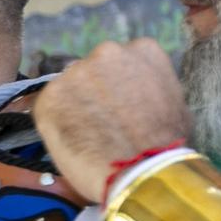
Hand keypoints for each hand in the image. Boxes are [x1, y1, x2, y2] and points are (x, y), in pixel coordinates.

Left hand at [33, 39, 190, 203]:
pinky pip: (48, 106)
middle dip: (92, 92)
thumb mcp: (172, 100)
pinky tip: (72, 140)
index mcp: (142, 49)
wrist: (141, 171)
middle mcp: (108, 52)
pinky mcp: (50, 95)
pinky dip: (55, 122)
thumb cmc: (164, 144)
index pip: (119, 62)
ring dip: (72, 105)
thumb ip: (147, 85)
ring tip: (88, 134)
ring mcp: (77, 71)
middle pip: (91, 70)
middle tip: (101, 121)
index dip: (115, 86)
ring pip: (68, 87)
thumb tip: (135, 90)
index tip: (117, 105)